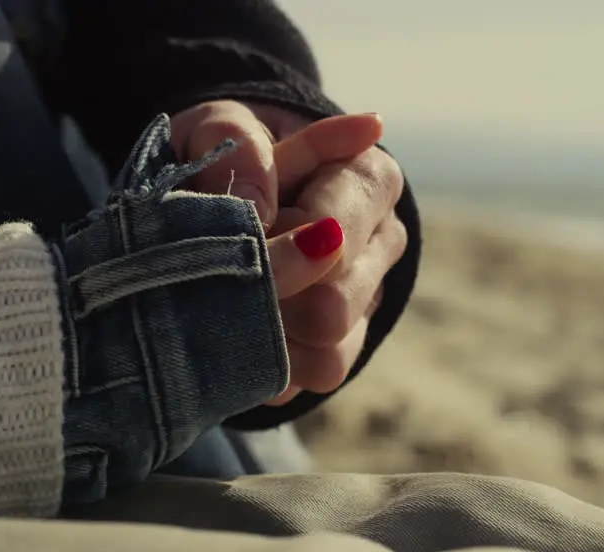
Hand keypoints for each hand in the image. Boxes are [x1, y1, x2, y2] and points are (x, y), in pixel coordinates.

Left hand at [171, 101, 406, 404]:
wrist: (222, 193)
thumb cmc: (226, 156)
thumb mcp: (219, 125)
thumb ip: (238, 146)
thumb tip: (258, 209)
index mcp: (369, 177)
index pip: (335, 229)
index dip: (276, 236)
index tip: (246, 222)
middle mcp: (384, 242)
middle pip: (335, 303)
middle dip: (271, 290)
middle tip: (235, 263)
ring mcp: (366, 299)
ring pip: (331, 348)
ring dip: (270, 330)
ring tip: (234, 293)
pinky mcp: (342, 344)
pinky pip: (317, 374)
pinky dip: (273, 361)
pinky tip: (245, 327)